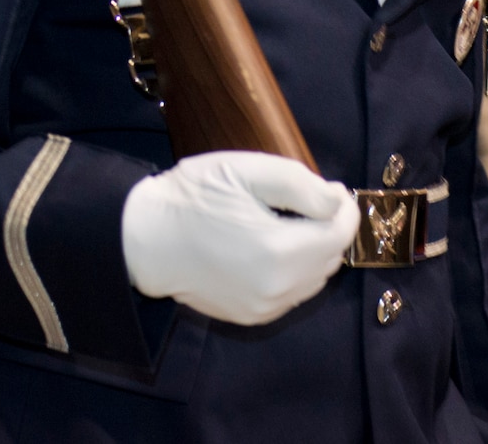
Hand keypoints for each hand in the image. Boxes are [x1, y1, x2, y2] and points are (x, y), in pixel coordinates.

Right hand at [121, 151, 358, 325]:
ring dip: (313, 252)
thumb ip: (298, 184)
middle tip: (307, 201)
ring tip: (287, 223)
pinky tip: (269, 249)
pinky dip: (293, 272)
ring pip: (314, 280)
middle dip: (328, 229)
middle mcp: (278, 288)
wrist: (143, 239)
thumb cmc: (191, 197)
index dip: (344, 209)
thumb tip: (336, 200)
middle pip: (330, 259)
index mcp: (279, 250)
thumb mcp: (244, 171)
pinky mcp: (252, 316)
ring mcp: (264, 307)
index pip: (340, 233)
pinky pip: (291, 295)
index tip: (333, 189)